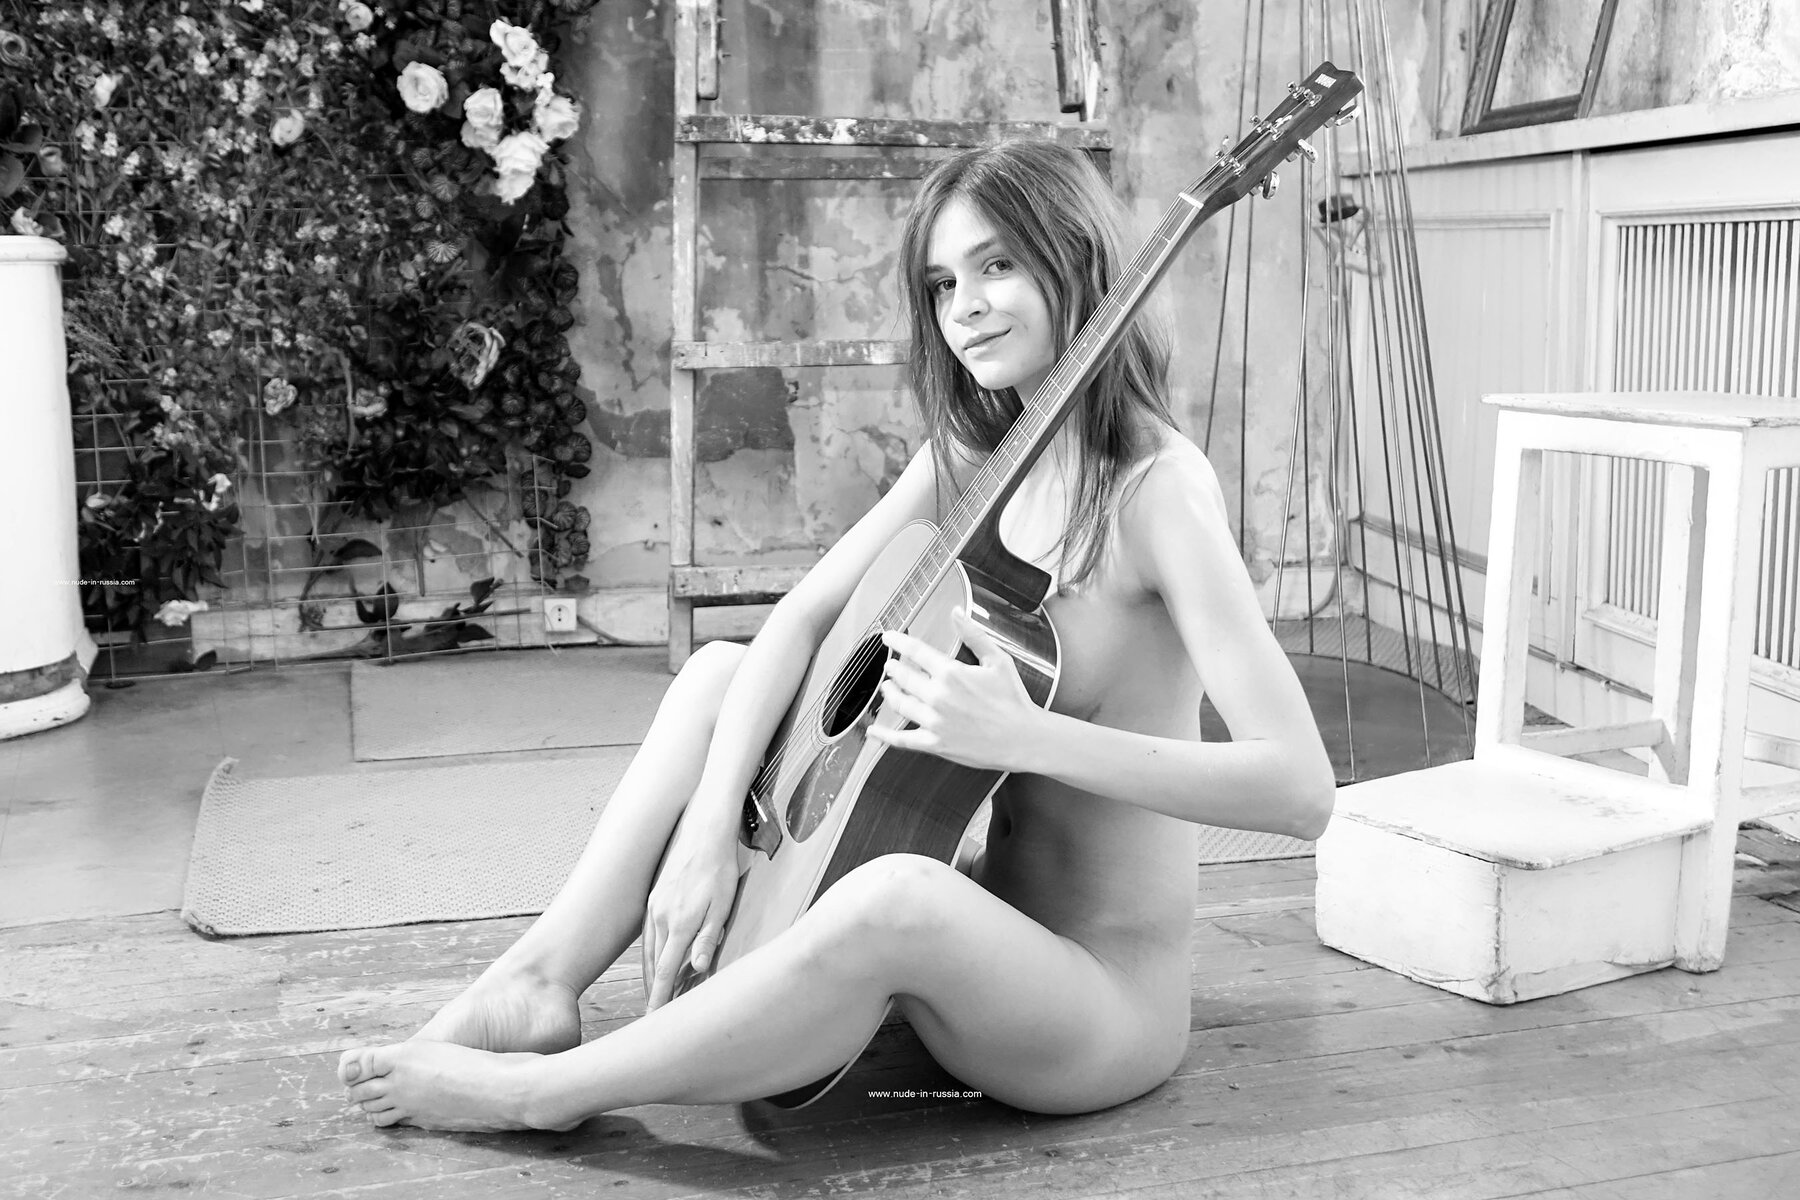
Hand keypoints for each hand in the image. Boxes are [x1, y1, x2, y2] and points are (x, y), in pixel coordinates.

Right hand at [642, 817, 740, 1010]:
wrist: (704, 828)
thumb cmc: (719, 866)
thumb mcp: (722, 904)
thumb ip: (707, 938)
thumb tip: (695, 969)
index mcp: (679, 924)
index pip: (664, 971)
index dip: (658, 997)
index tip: (653, 1017)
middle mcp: (660, 917)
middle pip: (652, 964)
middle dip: (652, 990)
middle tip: (653, 1013)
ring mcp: (654, 906)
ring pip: (647, 949)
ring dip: (649, 973)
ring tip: (653, 992)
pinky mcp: (654, 896)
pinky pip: (648, 932)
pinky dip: (648, 952)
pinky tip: (653, 957)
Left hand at [866, 607, 1042, 771]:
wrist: (1023, 738)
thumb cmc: (1013, 700)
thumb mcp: (998, 660)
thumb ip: (973, 634)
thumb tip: (956, 613)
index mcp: (951, 673)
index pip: (915, 651)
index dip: (897, 641)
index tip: (888, 637)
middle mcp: (938, 696)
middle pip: (903, 676)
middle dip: (893, 668)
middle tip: (890, 665)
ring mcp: (934, 722)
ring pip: (899, 704)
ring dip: (889, 693)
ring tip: (887, 688)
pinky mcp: (935, 744)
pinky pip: (902, 740)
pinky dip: (884, 735)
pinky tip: (874, 730)